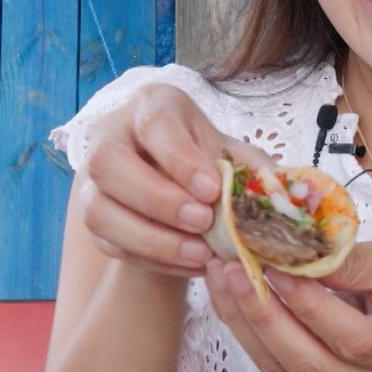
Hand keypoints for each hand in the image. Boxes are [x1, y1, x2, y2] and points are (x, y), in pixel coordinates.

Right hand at [77, 85, 269, 277]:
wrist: (175, 179)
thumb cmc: (205, 158)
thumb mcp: (232, 152)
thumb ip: (255, 169)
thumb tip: (279, 194)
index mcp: (151, 107)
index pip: (154, 125)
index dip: (180, 159)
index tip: (212, 190)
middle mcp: (110, 136)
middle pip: (107, 163)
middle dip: (156, 199)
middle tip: (201, 221)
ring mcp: (92, 181)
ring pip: (98, 211)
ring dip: (151, 238)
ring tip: (200, 253)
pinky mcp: (94, 220)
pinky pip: (110, 245)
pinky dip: (153, 260)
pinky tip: (191, 264)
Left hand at [203, 233, 371, 371]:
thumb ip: (353, 262)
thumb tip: (294, 255)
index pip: (356, 340)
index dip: (311, 307)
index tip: (275, 267)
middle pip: (313, 363)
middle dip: (264, 316)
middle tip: (232, 268)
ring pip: (288, 370)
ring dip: (247, 323)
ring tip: (222, 275)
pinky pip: (282, 366)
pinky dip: (252, 330)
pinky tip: (232, 295)